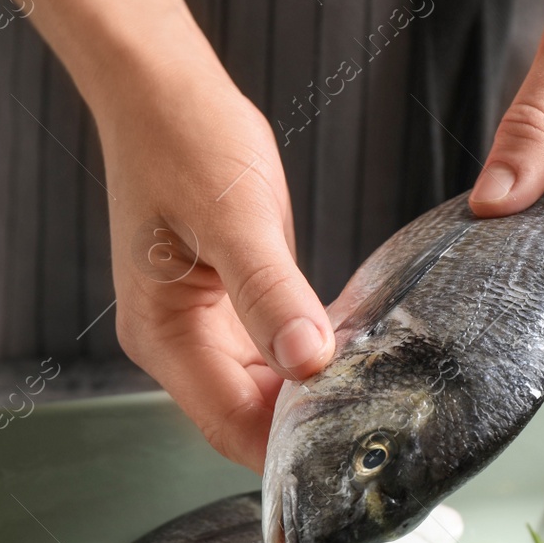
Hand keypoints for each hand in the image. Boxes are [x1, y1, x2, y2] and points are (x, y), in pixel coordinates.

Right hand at [0, 0, 332, 471]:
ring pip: (260, 392)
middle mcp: (175, 344)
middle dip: (307, 429)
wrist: (161, 90)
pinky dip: (307, 359)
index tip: (353, 452)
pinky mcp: (222, 307)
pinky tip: (353, 352)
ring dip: (310, 397)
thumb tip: (308, 359)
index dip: (289, 449)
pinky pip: (269, 356)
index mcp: (163, 335)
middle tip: (382, 425)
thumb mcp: (235, 216)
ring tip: (377, 396)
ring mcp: (198, 329)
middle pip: (246, 419)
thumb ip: (270, 293)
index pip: (231, 425)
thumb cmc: (186, 140)